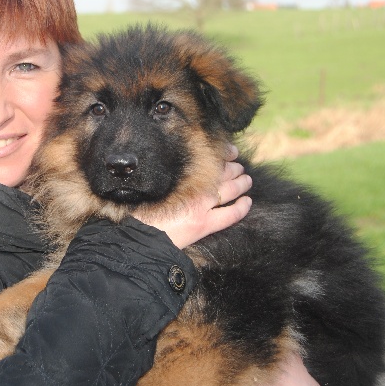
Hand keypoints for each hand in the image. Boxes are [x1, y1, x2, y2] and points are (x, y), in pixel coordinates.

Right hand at [134, 145, 251, 249]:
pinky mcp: (204, 225)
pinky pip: (232, 214)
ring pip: (230, 190)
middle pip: (221, 172)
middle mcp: (193, 186)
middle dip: (233, 167)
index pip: (209, 158)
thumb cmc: (138, 209)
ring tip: (246, 179)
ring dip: (241, 182)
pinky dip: (242, 207)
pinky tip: (247, 202)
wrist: (137, 234)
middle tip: (237, 164)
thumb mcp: (152, 185)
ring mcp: (201, 206)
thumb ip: (167, 176)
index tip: (229, 151)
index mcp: (181, 174)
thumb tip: (175, 168)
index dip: (223, 153)